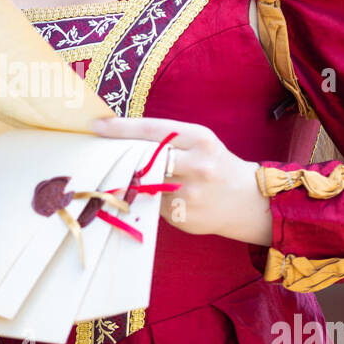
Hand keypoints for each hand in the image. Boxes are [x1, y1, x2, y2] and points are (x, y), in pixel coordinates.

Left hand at [90, 115, 272, 246]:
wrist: (247, 200)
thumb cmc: (216, 164)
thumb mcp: (199, 142)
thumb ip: (166, 139)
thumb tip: (120, 138)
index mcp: (199, 139)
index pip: (152, 130)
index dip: (120, 128)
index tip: (96, 125)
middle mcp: (197, 165)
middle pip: (143, 158)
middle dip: (123, 157)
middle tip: (105, 155)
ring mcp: (190, 194)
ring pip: (144, 185)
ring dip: (137, 182)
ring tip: (141, 179)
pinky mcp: (183, 217)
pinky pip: (153, 205)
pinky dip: (151, 200)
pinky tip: (165, 198)